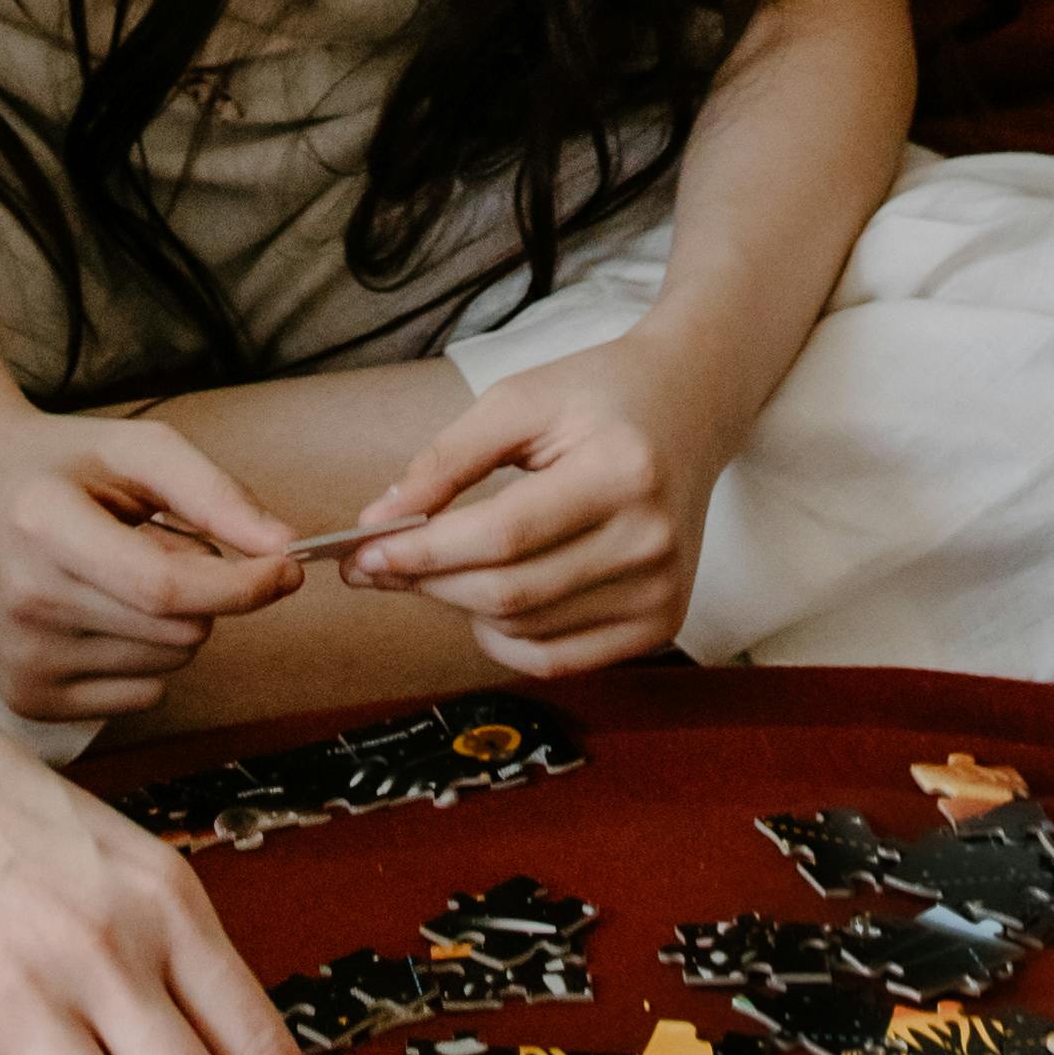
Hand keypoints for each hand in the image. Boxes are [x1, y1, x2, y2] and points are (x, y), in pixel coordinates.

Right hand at [0, 404, 307, 730]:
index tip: (289, 567)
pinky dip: (146, 655)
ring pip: (168, 664)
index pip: (166, 588)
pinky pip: (142, 695)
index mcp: (45, 528)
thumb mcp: (137, 449)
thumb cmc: (62, 464)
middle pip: (178, 631)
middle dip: (204, 589)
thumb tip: (284, 547)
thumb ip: (214, 494)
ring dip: (173, 621)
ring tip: (125, 572)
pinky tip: (103, 610)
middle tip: (164, 543)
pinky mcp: (28, 698)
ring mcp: (23, 661)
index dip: (242, 585)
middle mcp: (27, 604)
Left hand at [342, 335, 720, 676]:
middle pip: (510, 592)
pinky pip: (560, 660)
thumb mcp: (521, 399)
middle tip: (374, 566)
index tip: (363, 551)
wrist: (690, 407)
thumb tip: (379, 519)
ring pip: (526, 632)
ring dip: (459, 610)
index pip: (503, 534)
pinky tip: (481, 604)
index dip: (424, 550)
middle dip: (427, 582)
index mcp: (621, 471)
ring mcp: (662, 591)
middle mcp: (650, 540)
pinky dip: (505, 642)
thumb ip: (448, 459)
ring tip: (430, 571)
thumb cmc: (600, 394)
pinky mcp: (662, 623)